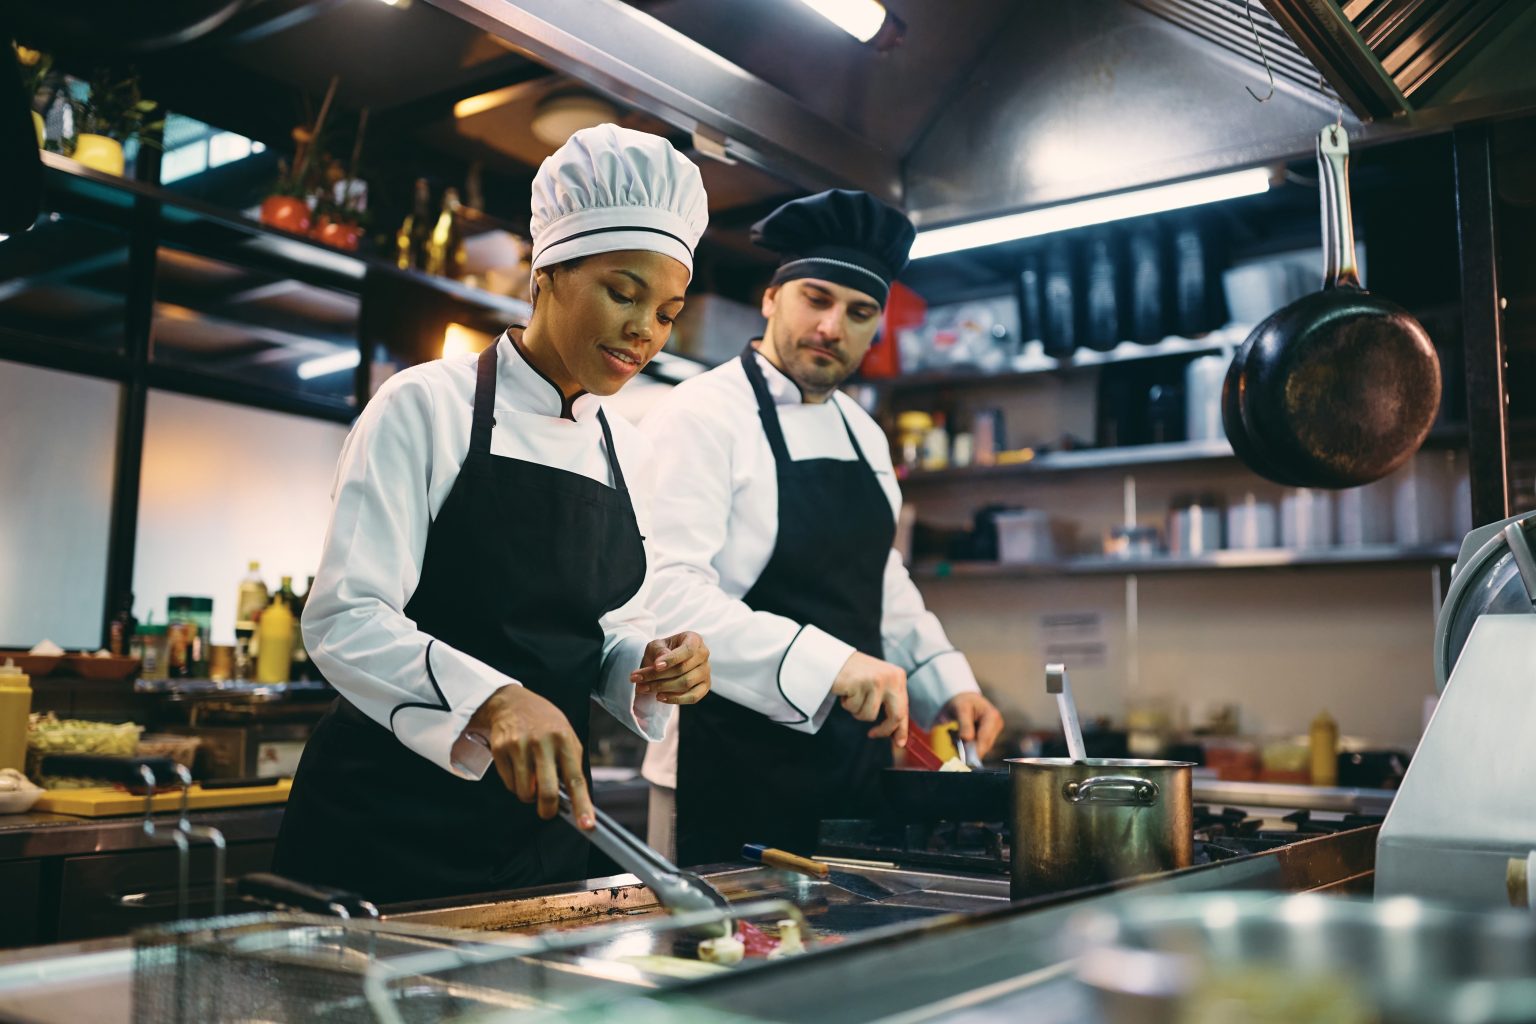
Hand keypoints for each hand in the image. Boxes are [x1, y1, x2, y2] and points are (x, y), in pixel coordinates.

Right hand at [468, 684, 593, 828]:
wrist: (511, 702)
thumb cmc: (545, 724)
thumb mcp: (566, 735)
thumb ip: (569, 764)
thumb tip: (572, 799)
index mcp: (564, 740)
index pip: (576, 779)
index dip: (582, 805)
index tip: (587, 825)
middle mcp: (542, 743)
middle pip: (547, 792)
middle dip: (548, 810)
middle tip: (548, 811)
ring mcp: (520, 746)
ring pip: (525, 793)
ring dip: (529, 795)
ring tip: (531, 777)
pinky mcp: (500, 750)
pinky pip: (509, 784)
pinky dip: (515, 784)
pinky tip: (518, 767)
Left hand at [630, 631, 710, 703]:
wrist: (665, 664)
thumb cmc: (661, 652)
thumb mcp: (655, 646)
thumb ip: (658, 651)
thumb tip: (661, 660)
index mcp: (694, 640)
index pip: (687, 650)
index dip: (671, 659)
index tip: (655, 666)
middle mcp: (704, 654)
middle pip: (683, 669)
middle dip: (657, 676)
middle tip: (637, 679)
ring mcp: (706, 671)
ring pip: (686, 683)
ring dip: (662, 687)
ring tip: (642, 688)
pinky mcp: (704, 687)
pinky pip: (693, 697)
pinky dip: (675, 699)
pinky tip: (659, 697)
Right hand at [831, 652, 908, 747]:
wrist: (834, 659)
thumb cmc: (857, 676)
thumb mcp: (879, 686)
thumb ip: (889, 703)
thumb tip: (896, 734)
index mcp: (898, 677)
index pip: (904, 709)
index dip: (902, 729)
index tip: (899, 743)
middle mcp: (891, 678)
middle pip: (895, 716)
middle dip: (884, 730)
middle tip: (872, 734)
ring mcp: (875, 680)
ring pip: (869, 715)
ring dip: (857, 711)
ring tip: (852, 696)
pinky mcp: (859, 683)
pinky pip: (853, 708)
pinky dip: (846, 704)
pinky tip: (845, 691)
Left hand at [939, 692, 1004, 759]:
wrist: (963, 699)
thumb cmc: (962, 702)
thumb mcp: (961, 709)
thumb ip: (964, 724)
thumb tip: (967, 739)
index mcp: (992, 716)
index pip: (985, 737)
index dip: (977, 750)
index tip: (967, 760)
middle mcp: (996, 724)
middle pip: (985, 745)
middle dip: (971, 750)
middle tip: (956, 749)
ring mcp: (994, 731)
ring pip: (982, 747)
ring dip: (968, 748)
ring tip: (955, 739)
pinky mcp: (989, 736)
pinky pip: (978, 746)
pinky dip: (968, 746)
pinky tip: (959, 739)